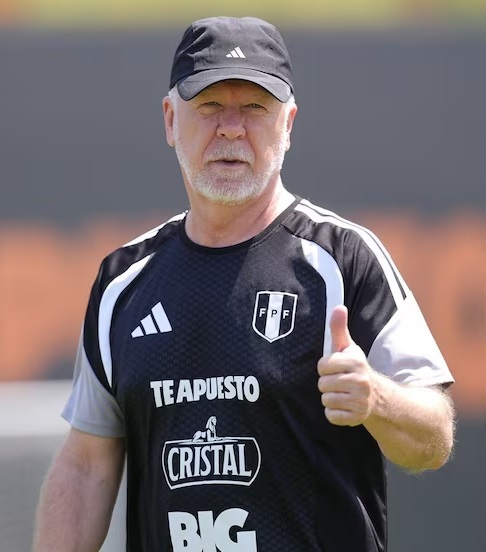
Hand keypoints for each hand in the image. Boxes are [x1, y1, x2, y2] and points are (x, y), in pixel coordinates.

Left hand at [317, 305, 375, 426]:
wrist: (378, 396)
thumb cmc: (355, 368)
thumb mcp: (348, 347)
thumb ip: (339, 328)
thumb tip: (338, 307)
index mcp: (356, 362)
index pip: (322, 366)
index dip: (325, 367)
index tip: (336, 368)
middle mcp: (360, 381)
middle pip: (322, 384)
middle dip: (327, 383)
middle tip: (340, 382)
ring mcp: (360, 401)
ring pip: (325, 400)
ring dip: (330, 398)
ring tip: (342, 393)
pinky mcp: (357, 417)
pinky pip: (331, 415)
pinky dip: (334, 413)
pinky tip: (344, 406)